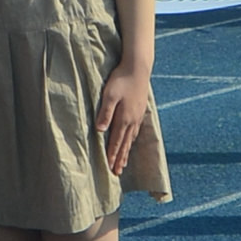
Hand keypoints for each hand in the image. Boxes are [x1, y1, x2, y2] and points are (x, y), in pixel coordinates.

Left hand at [92, 55, 155, 173]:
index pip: (116, 141)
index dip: (112, 155)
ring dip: (126, 151)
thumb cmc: (121, 79)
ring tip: (123, 162)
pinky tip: (130, 141)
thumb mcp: (110, 95)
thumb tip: (100, 131)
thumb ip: (105, 113)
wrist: (138, 68)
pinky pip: (135, 130)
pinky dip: (132, 140)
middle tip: (117, 172)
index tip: (110, 168)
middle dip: (120, 159)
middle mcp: (132, 120)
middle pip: (125, 144)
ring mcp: (137, 115)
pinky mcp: (140, 110)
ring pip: (131, 138)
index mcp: (124, 118)